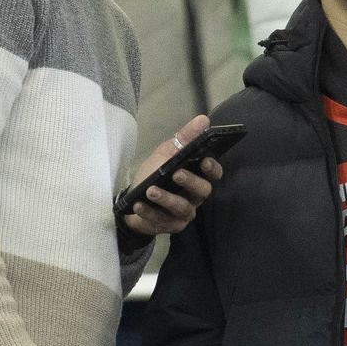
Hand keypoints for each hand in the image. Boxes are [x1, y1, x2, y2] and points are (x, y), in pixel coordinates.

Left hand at [121, 114, 223, 237]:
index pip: (214, 173)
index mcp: (197, 177)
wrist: (132, 200)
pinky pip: (161, 220)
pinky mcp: (170, 226)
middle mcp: (195, 197)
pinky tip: (139, 204)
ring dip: (166, 198)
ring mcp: (184, 213)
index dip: (212, 168)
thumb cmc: (154, 175)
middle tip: (176, 173)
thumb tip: (203, 120)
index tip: (204, 161)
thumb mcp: (166, 153)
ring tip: (150, 190)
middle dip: (190, 181)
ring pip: (182, 208)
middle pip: (203, 191)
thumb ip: (184, 139)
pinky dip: (149, 211)